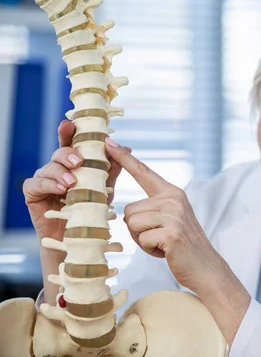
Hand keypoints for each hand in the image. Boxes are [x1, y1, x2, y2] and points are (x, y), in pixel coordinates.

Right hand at [23, 120, 125, 240]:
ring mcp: (44, 179)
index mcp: (73, 163)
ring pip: (49, 167)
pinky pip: (36, 183)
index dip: (68, 132)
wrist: (77, 236)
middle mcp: (57, 167)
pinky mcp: (32, 193)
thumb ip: (112, 169)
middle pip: (59, 152)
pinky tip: (59, 189)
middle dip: (69, 154)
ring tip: (72, 182)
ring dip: (61, 172)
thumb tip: (127, 148)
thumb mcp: (104, 188)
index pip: (70, 143)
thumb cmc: (90, 209)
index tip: (70, 124)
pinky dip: (48, 184)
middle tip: (80, 162)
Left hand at [105, 138, 250, 343]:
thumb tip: (127, 208)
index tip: (109, 143)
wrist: (205, 266)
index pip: (144, 172)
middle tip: (158, 238)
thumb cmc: (182, 245)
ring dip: (141, 239)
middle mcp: (173, 199)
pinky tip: (165, 251)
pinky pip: (141, 238)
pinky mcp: (170, 233)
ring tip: (161, 244)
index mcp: (172, 193)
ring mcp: (173, 215)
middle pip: (129, 209)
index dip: (125, 158)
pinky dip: (149, 249)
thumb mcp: (171, 218)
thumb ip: (154, 207)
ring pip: (132, 224)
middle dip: (137, 229)